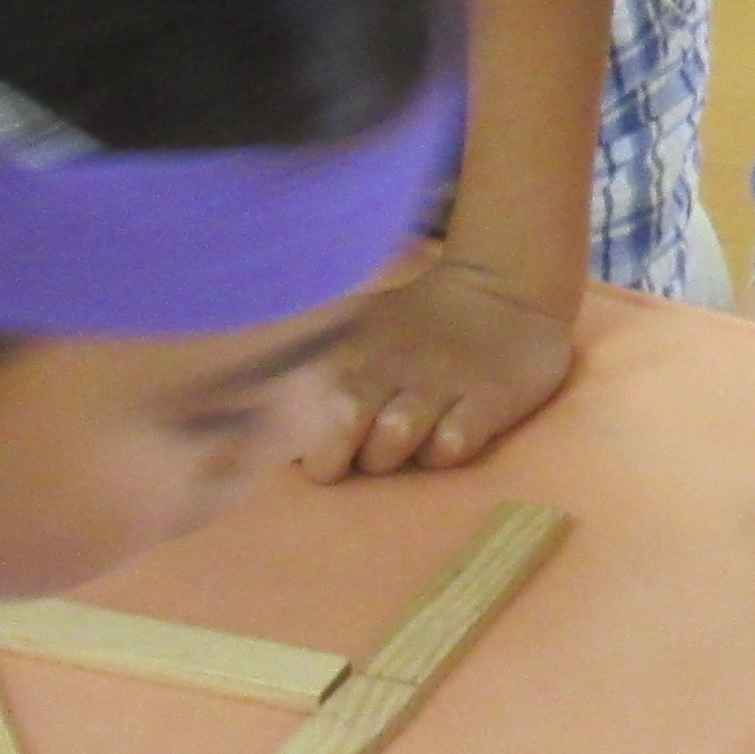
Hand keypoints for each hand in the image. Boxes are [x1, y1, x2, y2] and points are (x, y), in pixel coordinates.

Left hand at [302, 261, 575, 481]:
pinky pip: (454, 443)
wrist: (505, 294)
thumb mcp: (352, 330)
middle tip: (350, 458)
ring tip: (401, 447)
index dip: (288, 434)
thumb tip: (249, 411)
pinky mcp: (488, 399)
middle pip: (339, 418)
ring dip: (390, 455)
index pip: (292, 399)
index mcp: (347, 348)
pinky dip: (444, 451)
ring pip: (393, 438)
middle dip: (334, 456)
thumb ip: (300, 365)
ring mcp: (440, 382)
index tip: (300, 445)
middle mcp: (387, 364)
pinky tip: (449, 435)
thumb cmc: (414, 331)